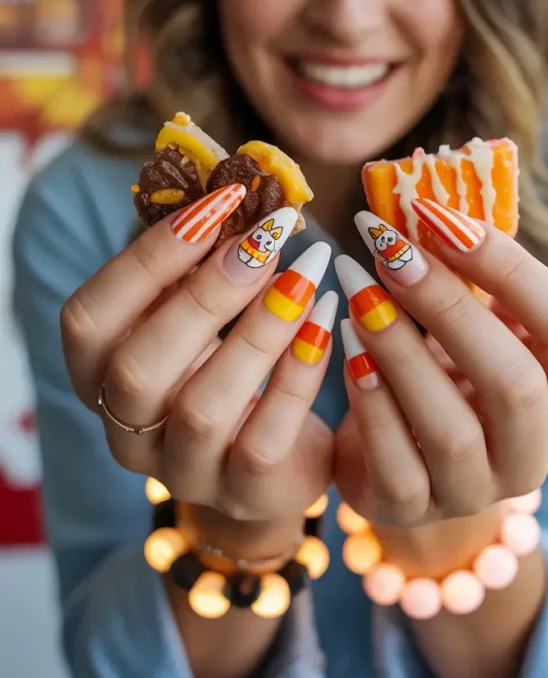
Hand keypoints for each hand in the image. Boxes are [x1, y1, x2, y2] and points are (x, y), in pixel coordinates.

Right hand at [61, 191, 334, 547]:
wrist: (275, 455)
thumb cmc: (230, 363)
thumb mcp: (201, 313)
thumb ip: (199, 261)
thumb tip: (234, 185)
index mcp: (98, 375)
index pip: (89, 318)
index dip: (148, 258)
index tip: (219, 200)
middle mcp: (126, 430)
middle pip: (138, 368)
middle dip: (206, 293)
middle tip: (268, 236)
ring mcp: (183, 471)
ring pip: (203, 407)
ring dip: (260, 327)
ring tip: (308, 269)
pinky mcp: (245, 492)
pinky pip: (266, 437)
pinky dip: (300, 371)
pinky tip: (328, 316)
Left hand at [333, 206, 547, 527]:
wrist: (391, 456)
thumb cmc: (441, 373)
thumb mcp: (468, 328)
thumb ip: (469, 281)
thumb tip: (434, 209)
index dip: (513, 270)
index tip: (444, 218)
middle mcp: (534, 452)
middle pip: (516, 382)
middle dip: (451, 307)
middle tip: (392, 250)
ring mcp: (475, 492)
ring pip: (452, 428)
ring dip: (400, 347)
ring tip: (358, 286)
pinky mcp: (412, 509)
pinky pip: (394, 459)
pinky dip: (369, 397)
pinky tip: (345, 344)